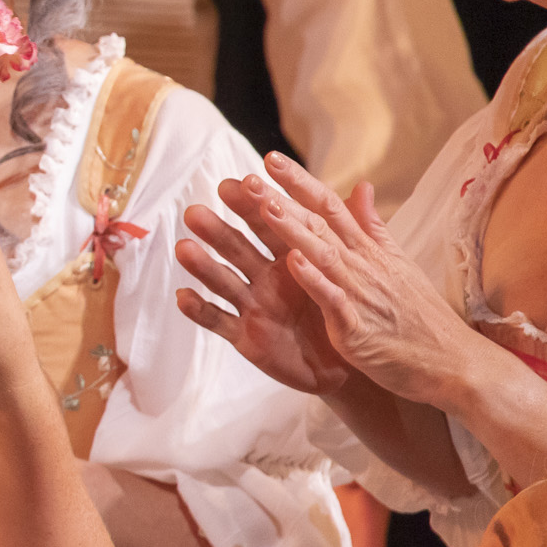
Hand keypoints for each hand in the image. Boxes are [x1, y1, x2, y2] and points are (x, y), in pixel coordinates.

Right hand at [175, 184, 364, 399]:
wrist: (347, 365)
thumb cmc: (344, 312)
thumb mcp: (352, 269)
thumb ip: (350, 229)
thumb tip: (363, 186)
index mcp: (290, 258)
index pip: (268, 224)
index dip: (255, 204)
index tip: (242, 181)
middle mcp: (266, 277)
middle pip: (237, 248)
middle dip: (217, 230)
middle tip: (196, 213)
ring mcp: (253, 305)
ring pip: (223, 281)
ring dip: (202, 265)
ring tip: (185, 248)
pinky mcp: (245, 335)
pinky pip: (218, 321)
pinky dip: (199, 310)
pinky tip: (183, 296)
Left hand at [217, 156, 471, 409]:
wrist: (453, 364)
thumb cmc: (420, 317)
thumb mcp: (397, 264)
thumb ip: (372, 227)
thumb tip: (361, 186)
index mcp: (369, 251)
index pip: (330, 207)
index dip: (299, 182)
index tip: (269, 158)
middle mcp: (364, 265)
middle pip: (319, 224)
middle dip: (283, 199)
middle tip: (248, 178)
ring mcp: (361, 294)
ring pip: (322, 254)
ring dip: (293, 230)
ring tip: (265, 207)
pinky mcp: (357, 327)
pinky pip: (333, 299)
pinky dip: (315, 280)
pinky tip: (293, 262)